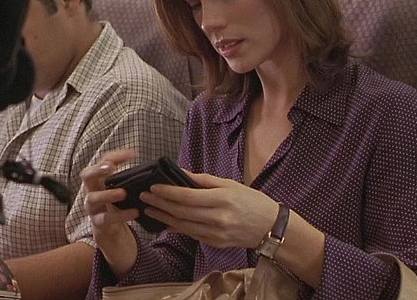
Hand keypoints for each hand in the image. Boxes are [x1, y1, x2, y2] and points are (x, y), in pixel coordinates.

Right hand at [80, 149, 138, 277]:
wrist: (112, 234)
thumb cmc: (118, 207)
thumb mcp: (122, 190)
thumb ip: (130, 180)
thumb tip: (150, 168)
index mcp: (99, 180)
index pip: (103, 162)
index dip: (115, 156)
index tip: (133, 154)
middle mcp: (91, 191)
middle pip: (86, 175)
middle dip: (97, 169)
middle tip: (110, 167)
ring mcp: (92, 208)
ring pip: (92, 198)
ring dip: (108, 194)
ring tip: (123, 193)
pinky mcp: (98, 223)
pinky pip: (106, 218)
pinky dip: (120, 215)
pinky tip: (134, 212)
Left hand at [140, 172, 279, 249]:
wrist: (271, 227)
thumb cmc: (252, 201)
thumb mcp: (231, 184)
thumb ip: (205, 180)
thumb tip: (182, 173)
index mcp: (222, 199)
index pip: (187, 197)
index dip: (167, 192)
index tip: (153, 186)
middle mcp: (218, 218)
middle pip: (181, 212)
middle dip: (160, 203)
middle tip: (144, 196)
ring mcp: (216, 233)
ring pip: (182, 225)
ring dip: (163, 217)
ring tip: (149, 208)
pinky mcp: (215, 243)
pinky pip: (190, 234)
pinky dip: (175, 227)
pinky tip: (165, 221)